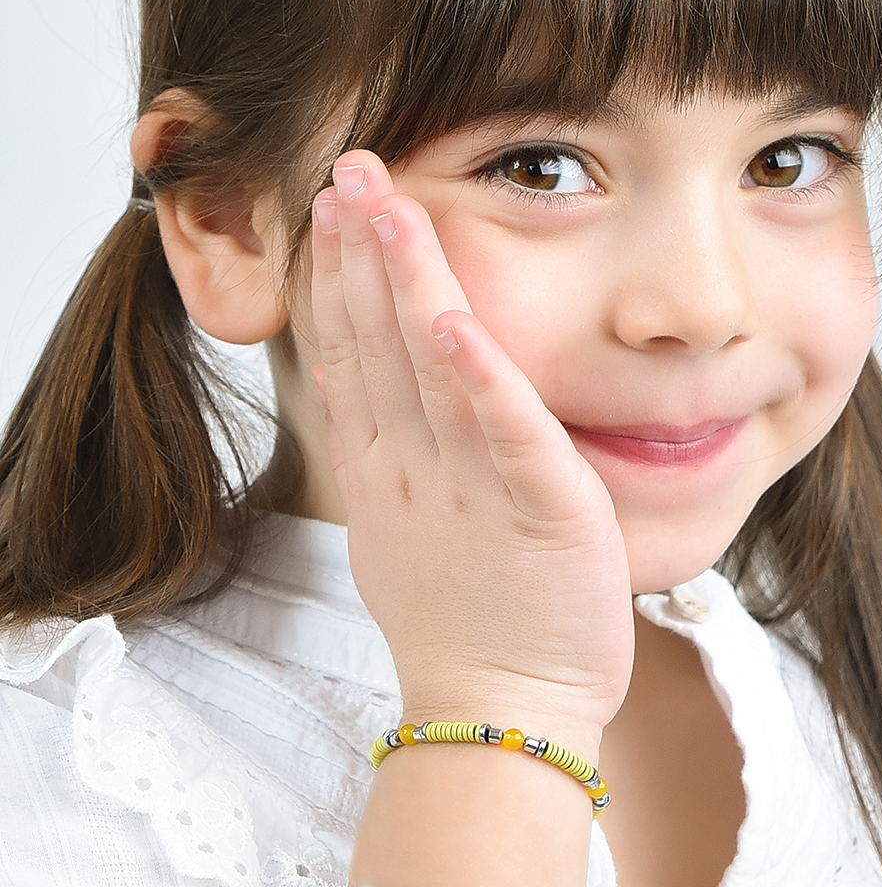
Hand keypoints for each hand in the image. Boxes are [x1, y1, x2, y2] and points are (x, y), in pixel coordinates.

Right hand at [311, 151, 633, 747]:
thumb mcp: (402, 536)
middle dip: (364, 254)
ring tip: (384, 208)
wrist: (499, 713)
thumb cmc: (465, 626)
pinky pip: (507, 435)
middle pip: (383, 345)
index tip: (336, 214)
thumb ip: (391, 459)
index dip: (345, 280)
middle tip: (346, 173)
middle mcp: (416, 471)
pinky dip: (483, 379)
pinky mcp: (541, 510)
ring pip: (432, 371)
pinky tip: (460, 321)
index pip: (358, 358)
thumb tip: (372, 394)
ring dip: (408, 286)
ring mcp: (470, 490)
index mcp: (389, 474)